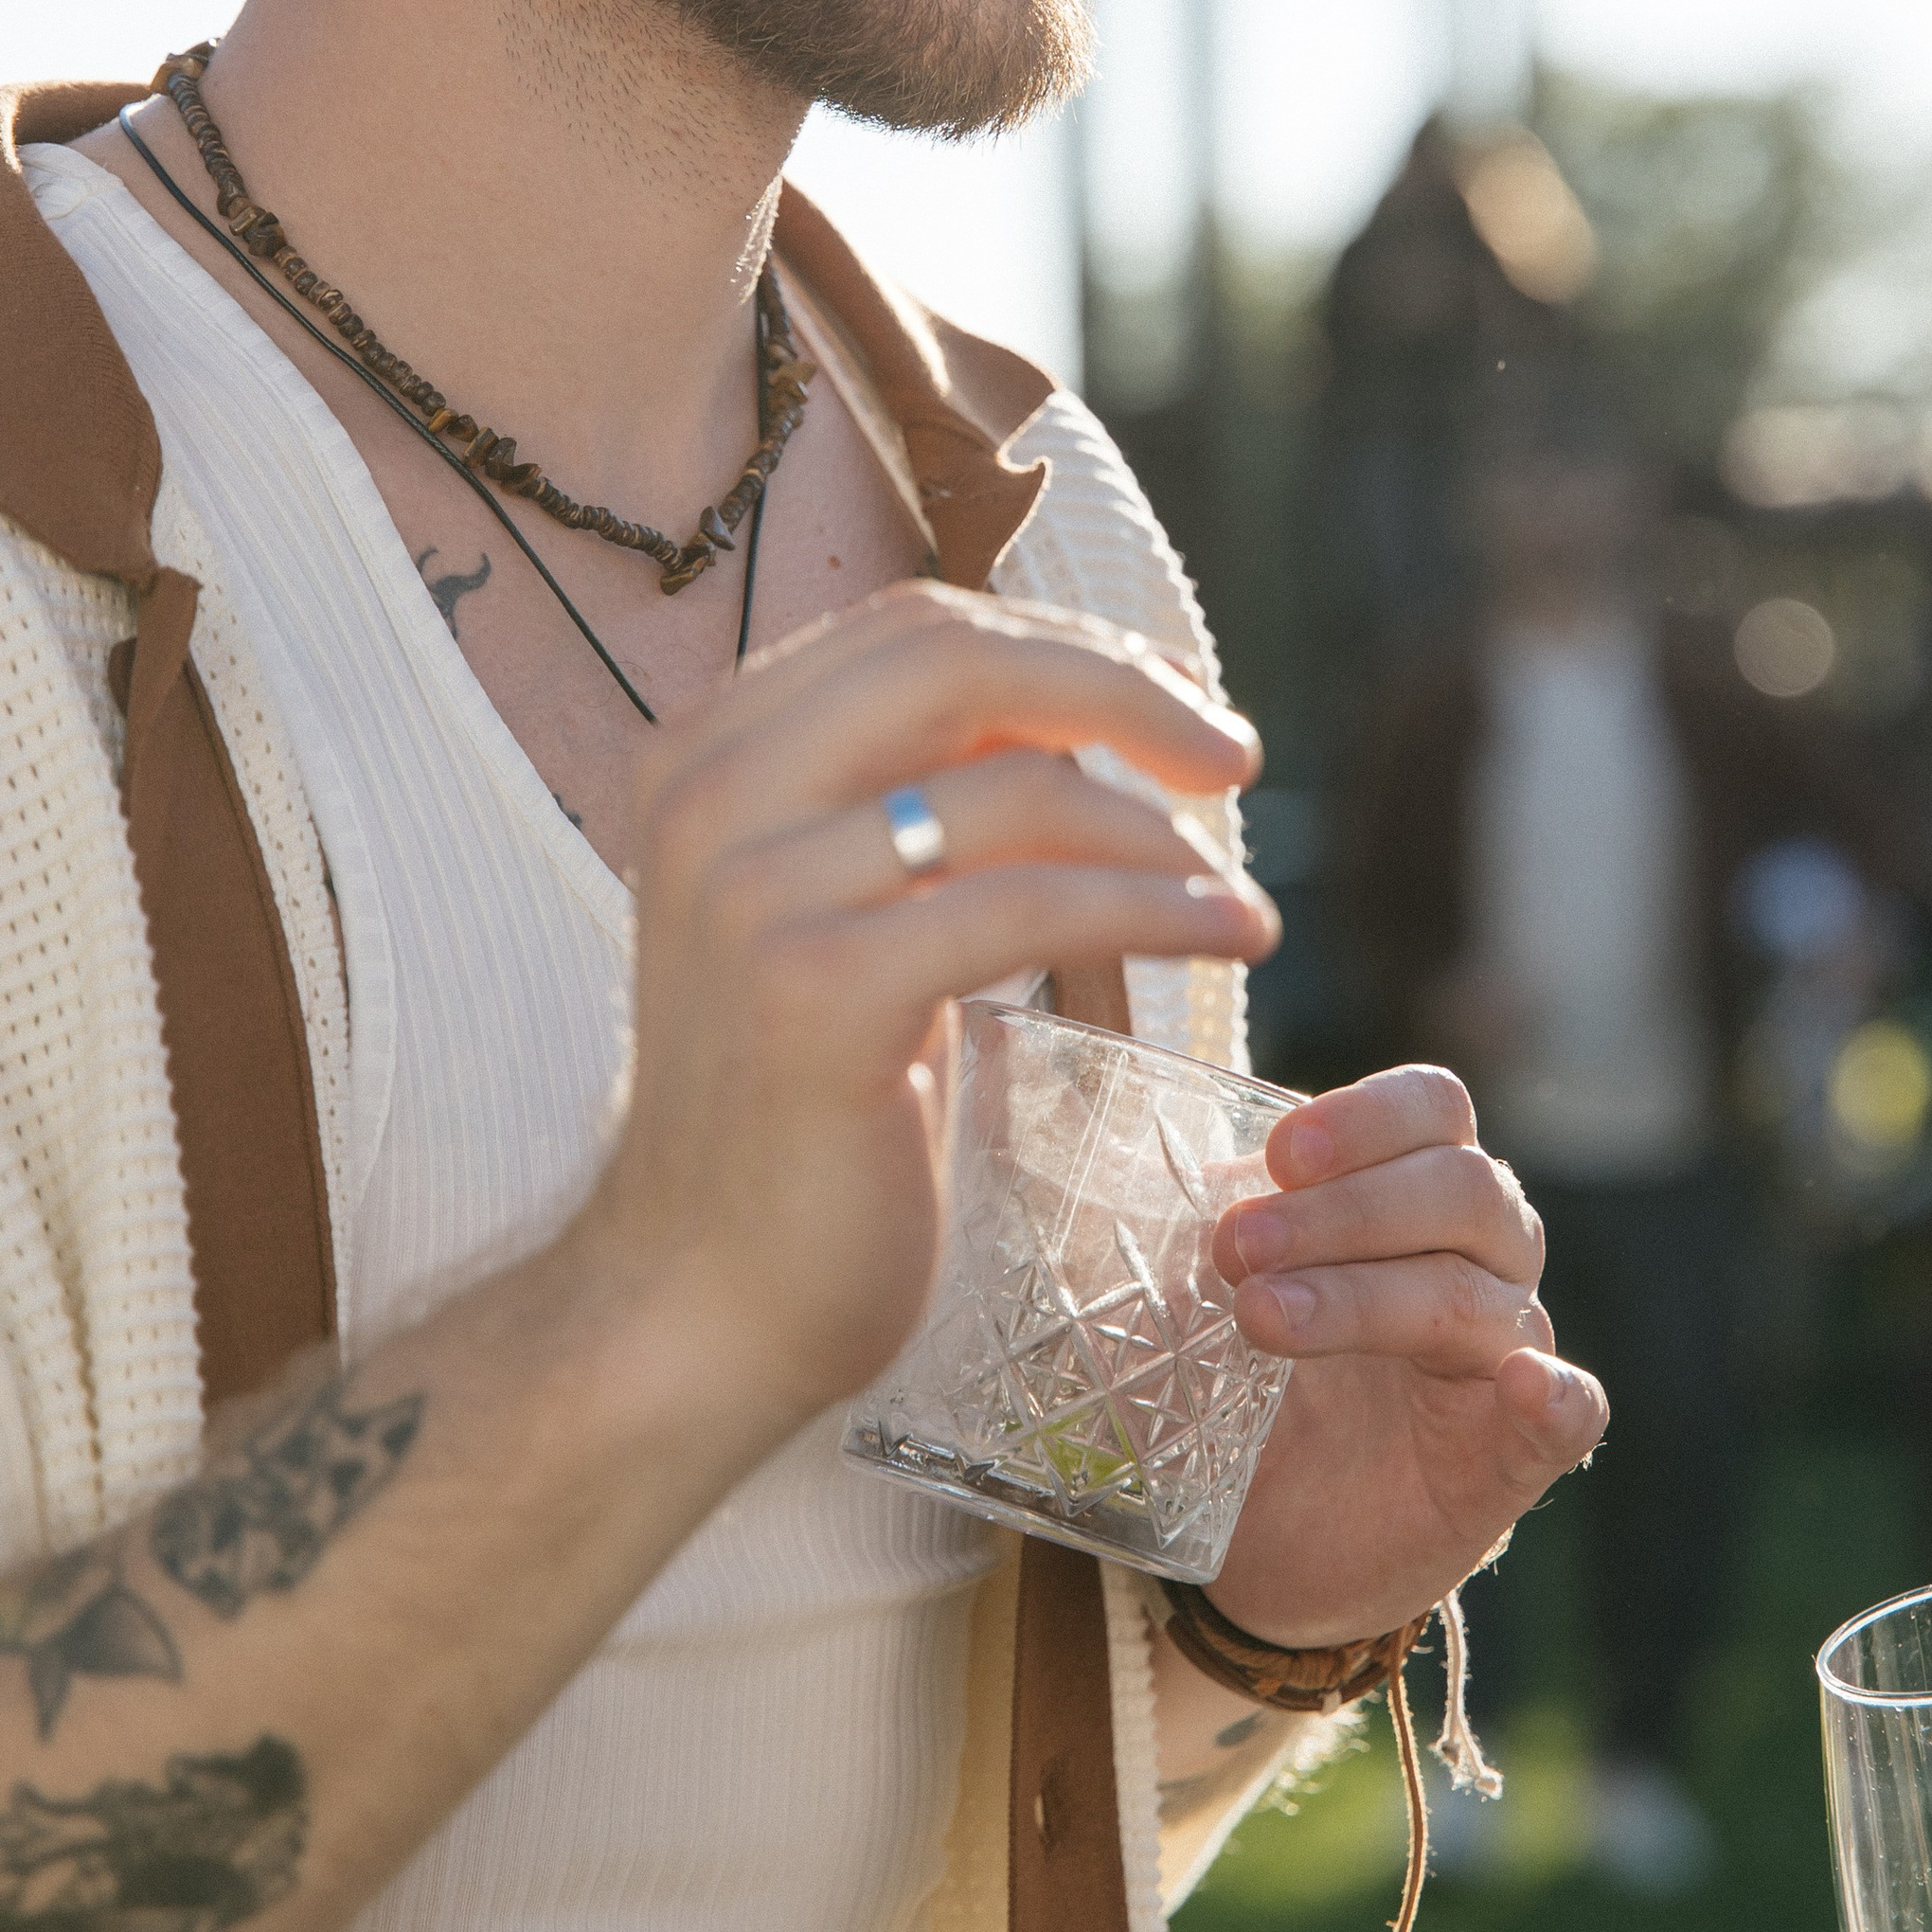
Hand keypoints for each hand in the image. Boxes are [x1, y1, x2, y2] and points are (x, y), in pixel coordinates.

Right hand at [585, 584, 1275, 1452]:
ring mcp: (751, 891)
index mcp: (704, 756)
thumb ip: (912, 801)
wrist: (694, 1303)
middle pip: (959, 664)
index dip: (1067, 648)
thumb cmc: (798, 1111)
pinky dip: (1155, 907)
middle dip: (1123, 692)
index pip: (916, 628)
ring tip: (1237, 893)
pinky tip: (1228, 933)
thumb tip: (1082, 708)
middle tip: (1236, 754)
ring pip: (1013, 790)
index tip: (1176, 703)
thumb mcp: (835, 913)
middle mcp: (708, 797)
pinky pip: (1031, 908)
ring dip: (1161, 830)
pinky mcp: (816, 991)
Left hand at [1204, 1067, 1605, 1645]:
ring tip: (1261, 1318)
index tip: (1277, 1154)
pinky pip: (1571, 1415)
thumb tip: (1122, 1178)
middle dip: (1342, 1210)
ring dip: (1366, 1297)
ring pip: (1473, 1295)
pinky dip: (1555, 1397)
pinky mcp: (1513, 1458)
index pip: (1434, 1109)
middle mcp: (1482, 1257)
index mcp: (1419, 1191)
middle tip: (1232, 1250)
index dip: (1365, 1116)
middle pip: (1461, 1189)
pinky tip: (1526, 1386)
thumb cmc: (1249, 1387)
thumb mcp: (1204, 1297)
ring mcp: (1506, 1355)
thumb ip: (1191, 1230)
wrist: (1273, 1542)